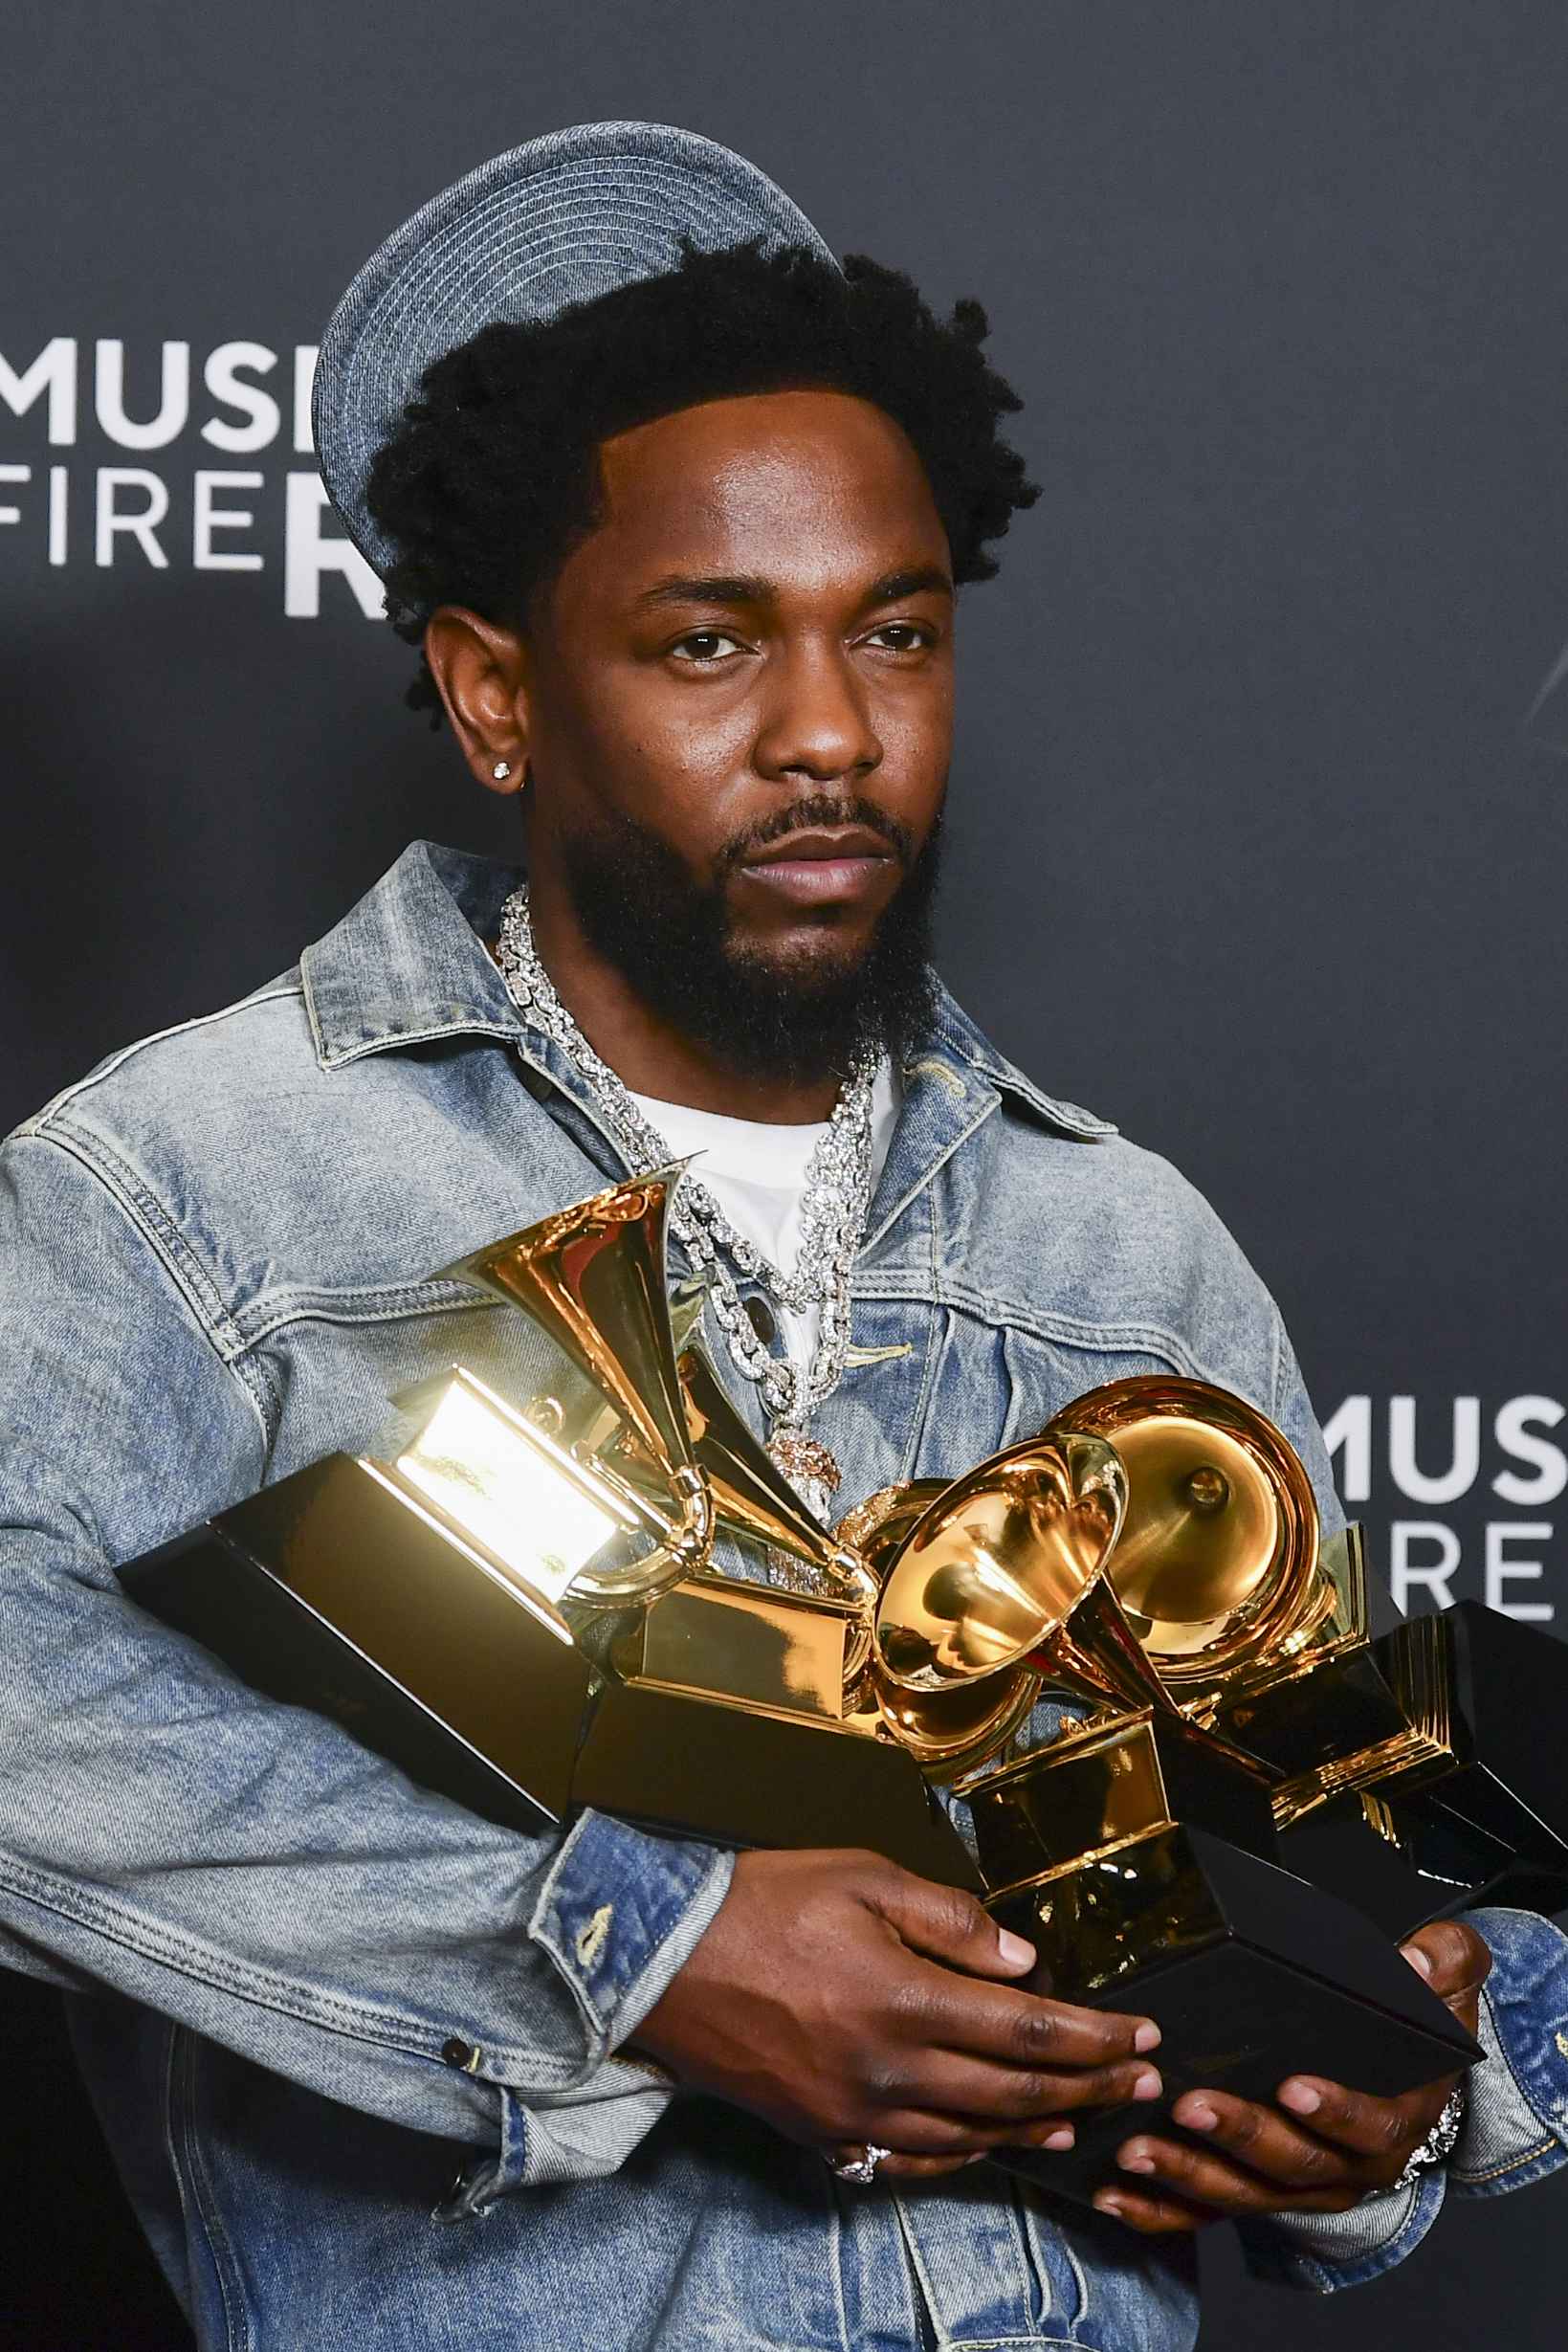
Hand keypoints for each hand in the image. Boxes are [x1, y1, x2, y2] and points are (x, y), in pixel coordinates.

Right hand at [628, 1848, 1163, 2178]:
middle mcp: (888, 2070)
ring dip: (1035, 2128)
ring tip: (1080, 2116)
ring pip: (970, 2137)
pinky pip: (911, 2159)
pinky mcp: (822, 2133)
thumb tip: (1022, 1958)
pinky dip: (964, 2155)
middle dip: (1089, 2088)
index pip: (1030, 2032)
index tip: (1141, 2036)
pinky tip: (988, 2142)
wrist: (661, 1961)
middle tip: (1139, 2083)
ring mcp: (855, 2112)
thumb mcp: (864, 1877)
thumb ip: (951, 1919)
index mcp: (906, 1999)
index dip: (1096, 2039)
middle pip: (1015, 2094)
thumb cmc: (760, 1903)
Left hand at [1093, 1918, 1490, 2230]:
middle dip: (1239, 2135)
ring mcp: (1297, 2186)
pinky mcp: (1256, 2191)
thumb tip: (1416, 1959)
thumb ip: (1443, 1964)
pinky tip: (1117, 2194)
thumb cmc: (1415, 2034)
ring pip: (1242, 2191)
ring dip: (1188, 2174)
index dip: (1334, 2110)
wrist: (1405, 2086)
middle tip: (1189, 2106)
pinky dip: (1162, 2208)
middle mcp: (1346, 2165)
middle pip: (1291, 2162)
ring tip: (1136, 2148)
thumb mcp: (1448, 1989)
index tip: (1293, 2087)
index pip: (1367, 2123)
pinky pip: (1208, 2210)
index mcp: (1393, 2119)